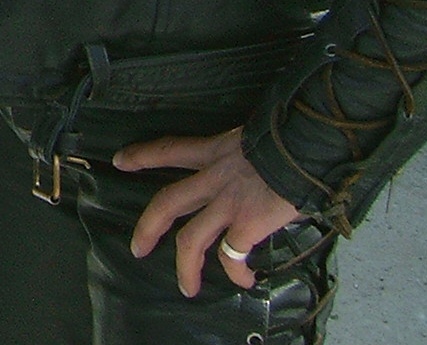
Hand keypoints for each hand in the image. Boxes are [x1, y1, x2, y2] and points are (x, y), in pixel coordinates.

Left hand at [116, 126, 299, 295]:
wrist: (305, 145)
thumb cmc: (290, 139)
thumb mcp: (258, 141)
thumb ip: (247, 161)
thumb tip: (259, 179)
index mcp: (215, 151)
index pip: (170, 149)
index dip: (143, 155)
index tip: (120, 161)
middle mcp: (214, 177)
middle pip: (168, 202)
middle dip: (148, 226)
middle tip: (137, 247)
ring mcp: (227, 203)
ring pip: (192, 240)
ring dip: (186, 267)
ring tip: (187, 287)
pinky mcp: (246, 225)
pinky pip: (232, 256)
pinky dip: (236, 272)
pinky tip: (244, 280)